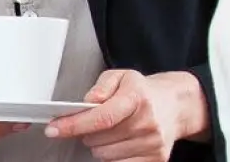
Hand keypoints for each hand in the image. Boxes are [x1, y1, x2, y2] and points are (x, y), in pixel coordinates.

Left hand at [45, 69, 208, 160]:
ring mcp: (153, 143)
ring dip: (99, 146)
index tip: (54, 129)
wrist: (175, 106)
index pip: (101, 117)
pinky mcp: (156, 159)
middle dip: (87, 133)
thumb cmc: (143, 91)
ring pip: (106, 155)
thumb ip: (101, 86)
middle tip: (94, 123)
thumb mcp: (121, 76)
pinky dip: (112, 156)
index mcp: (136, 97)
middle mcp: (147, 122)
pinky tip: (118, 143)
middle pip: (99, 139)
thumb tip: (87, 102)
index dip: (73, 125)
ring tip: (110, 132)